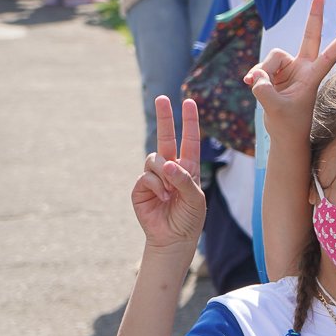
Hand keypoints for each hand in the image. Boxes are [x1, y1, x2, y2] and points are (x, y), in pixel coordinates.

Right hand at [133, 96, 206, 250]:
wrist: (173, 238)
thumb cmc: (189, 218)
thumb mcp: (194, 198)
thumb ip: (184, 179)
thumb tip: (166, 164)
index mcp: (188, 167)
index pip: (189, 139)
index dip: (189, 121)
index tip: (188, 102)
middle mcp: (170, 168)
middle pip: (165, 137)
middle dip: (164, 117)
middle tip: (162, 98)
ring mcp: (154, 176)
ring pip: (155, 159)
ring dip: (164, 174)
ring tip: (170, 192)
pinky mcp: (141, 187)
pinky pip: (147, 176)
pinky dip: (156, 185)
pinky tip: (162, 198)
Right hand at [243, 0, 335, 131]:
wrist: (284, 135)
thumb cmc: (288, 124)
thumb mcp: (275, 107)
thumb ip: (263, 88)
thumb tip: (254, 74)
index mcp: (312, 77)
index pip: (328, 56)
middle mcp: (303, 68)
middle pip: (309, 36)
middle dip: (314, 16)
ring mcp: (289, 69)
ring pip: (272, 58)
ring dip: (262, 72)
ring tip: (258, 87)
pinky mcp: (275, 73)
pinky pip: (261, 67)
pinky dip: (254, 75)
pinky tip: (249, 83)